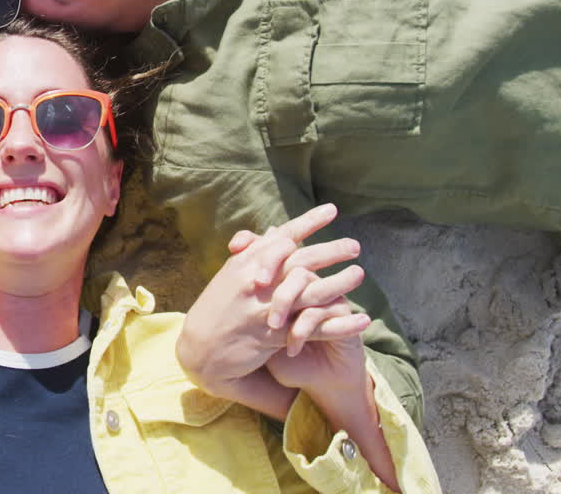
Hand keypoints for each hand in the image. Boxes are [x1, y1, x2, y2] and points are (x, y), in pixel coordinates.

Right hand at [176, 204, 369, 416]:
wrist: (198, 350)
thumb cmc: (216, 310)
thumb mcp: (231, 275)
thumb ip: (254, 253)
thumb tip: (275, 232)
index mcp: (246, 263)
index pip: (283, 236)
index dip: (309, 221)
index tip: (332, 210)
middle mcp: (257, 281)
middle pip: (303, 259)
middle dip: (332, 249)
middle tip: (355, 245)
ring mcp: (266, 307)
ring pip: (312, 290)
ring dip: (341, 282)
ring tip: (360, 274)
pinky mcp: (275, 335)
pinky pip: (315, 326)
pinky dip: (342, 323)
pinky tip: (363, 320)